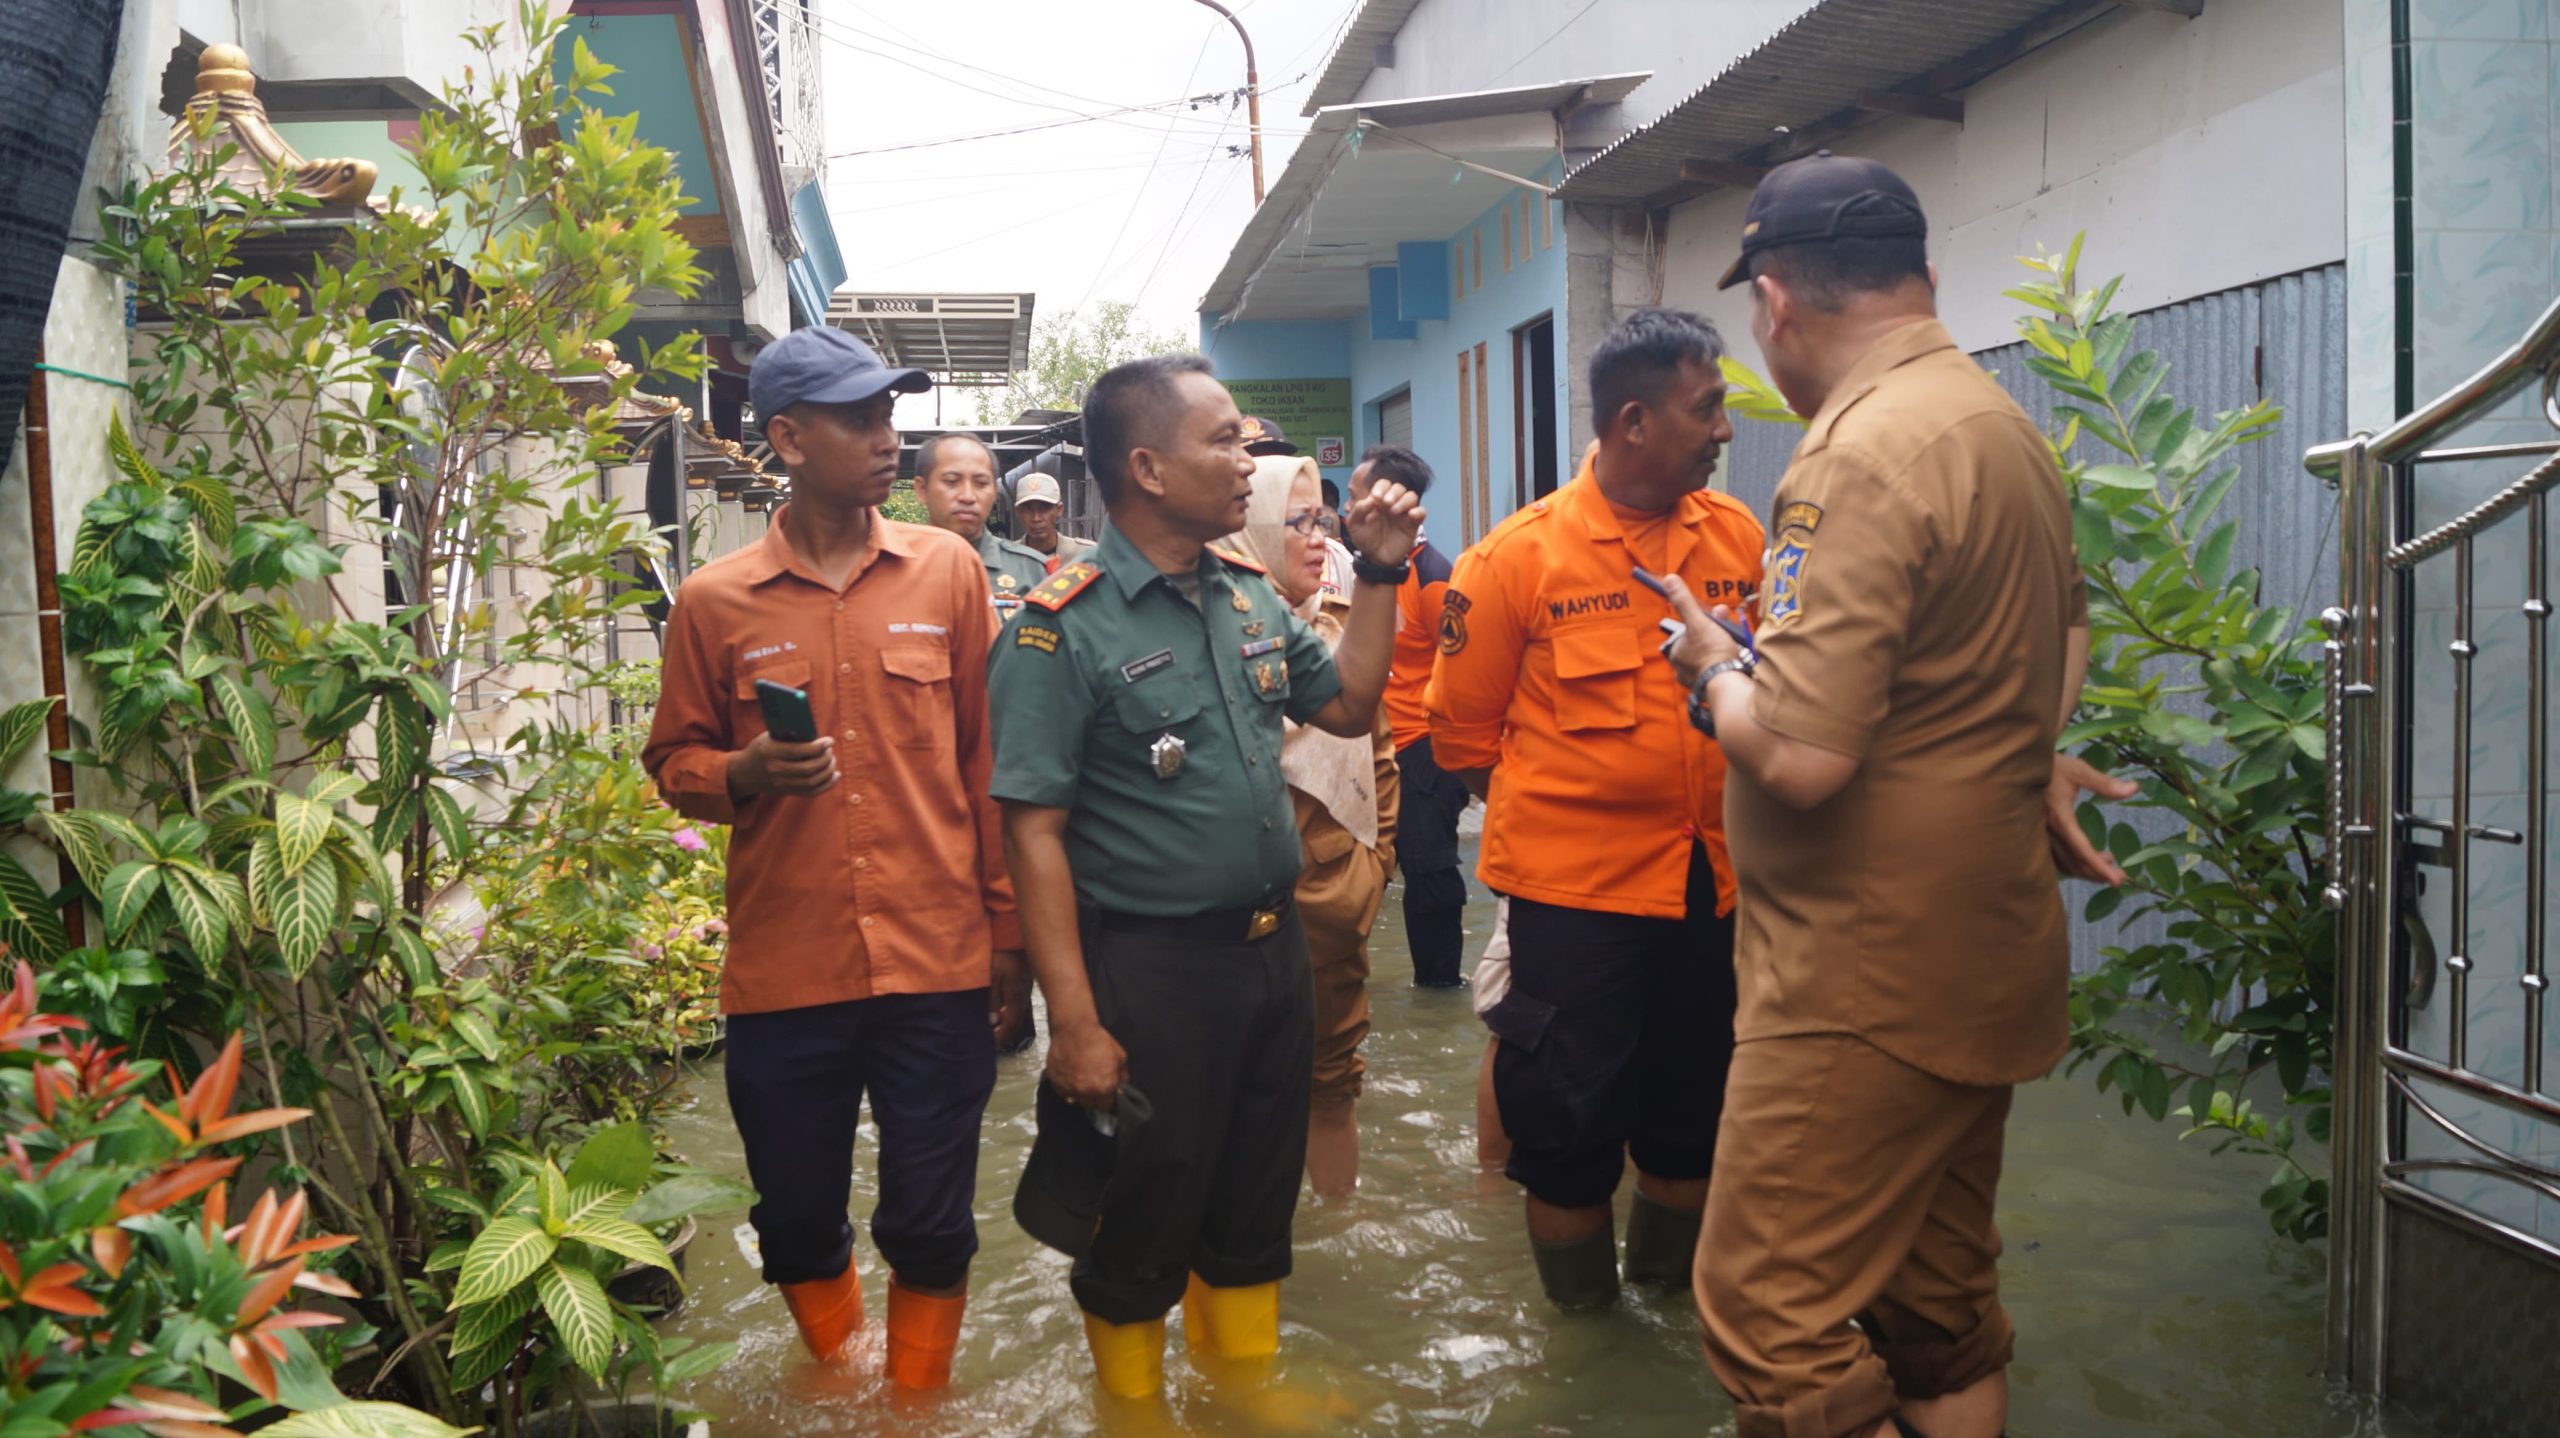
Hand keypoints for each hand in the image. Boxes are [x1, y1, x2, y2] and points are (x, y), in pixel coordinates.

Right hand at [727, 732, 836, 797]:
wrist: (743, 772)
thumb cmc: (760, 749)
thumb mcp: (768, 737)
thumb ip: (788, 735)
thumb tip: (815, 731)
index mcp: (770, 751)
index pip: (799, 751)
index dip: (818, 746)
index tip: (829, 741)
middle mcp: (775, 769)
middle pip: (808, 768)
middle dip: (825, 759)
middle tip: (830, 751)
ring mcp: (780, 783)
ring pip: (811, 782)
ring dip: (827, 771)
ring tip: (832, 760)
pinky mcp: (786, 792)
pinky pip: (811, 792)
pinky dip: (826, 785)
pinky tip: (835, 776)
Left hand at [989, 948, 1032, 1050]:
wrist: (1013, 934)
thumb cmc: (1002, 954)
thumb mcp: (993, 977)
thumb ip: (993, 1000)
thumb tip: (993, 1021)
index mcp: (1015, 996)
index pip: (1010, 1024)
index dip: (1002, 1037)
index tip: (993, 1047)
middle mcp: (1022, 996)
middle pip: (1016, 1022)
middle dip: (1005, 1034)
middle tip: (994, 1042)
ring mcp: (1024, 989)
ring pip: (1017, 1013)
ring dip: (1007, 1024)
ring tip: (996, 1031)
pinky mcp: (1023, 983)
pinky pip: (1017, 1004)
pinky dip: (1009, 1013)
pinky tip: (1002, 1013)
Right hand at [1045, 1016, 1126, 1110]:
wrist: (1075, 1029)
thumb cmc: (1100, 1041)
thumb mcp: (1120, 1057)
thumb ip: (1122, 1076)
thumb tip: (1121, 1086)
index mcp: (1103, 1088)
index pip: (1107, 1107)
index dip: (1108, 1103)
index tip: (1108, 1098)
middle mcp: (1085, 1092)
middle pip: (1090, 1105)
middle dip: (1095, 1099)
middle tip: (1095, 1088)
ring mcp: (1069, 1089)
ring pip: (1075, 1099)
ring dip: (1080, 1094)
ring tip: (1082, 1082)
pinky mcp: (1056, 1082)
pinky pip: (1063, 1091)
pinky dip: (1068, 1087)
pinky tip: (1071, 1077)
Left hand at [1341, 480, 1424, 567]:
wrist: (1376, 558)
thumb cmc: (1365, 539)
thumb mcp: (1354, 525)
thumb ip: (1358, 510)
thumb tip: (1370, 500)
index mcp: (1378, 500)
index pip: (1384, 484)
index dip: (1381, 487)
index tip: (1376, 497)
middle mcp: (1392, 503)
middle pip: (1399, 487)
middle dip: (1394, 492)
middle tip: (1386, 503)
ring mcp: (1404, 513)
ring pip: (1411, 496)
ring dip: (1404, 500)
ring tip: (1394, 511)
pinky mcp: (1413, 524)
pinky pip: (1421, 512)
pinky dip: (1418, 511)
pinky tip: (1411, 516)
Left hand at [1658, 574, 1740, 687]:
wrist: (1729, 683)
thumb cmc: (1712, 652)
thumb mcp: (1699, 621)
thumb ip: (1684, 601)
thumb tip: (1668, 579)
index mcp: (1676, 654)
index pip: (1687, 632)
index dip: (1702, 623)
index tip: (1715, 618)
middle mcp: (1682, 669)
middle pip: (1700, 643)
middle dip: (1715, 631)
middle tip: (1727, 626)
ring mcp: (1697, 680)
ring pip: (1710, 656)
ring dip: (1723, 645)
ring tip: (1735, 643)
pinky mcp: (1713, 688)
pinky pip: (1719, 670)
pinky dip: (1727, 662)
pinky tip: (1737, 659)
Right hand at [2047, 752, 2140, 883]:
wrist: (2015, 767)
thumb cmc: (2048, 765)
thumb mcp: (2078, 770)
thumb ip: (2104, 784)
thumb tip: (2134, 788)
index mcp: (2059, 817)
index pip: (2081, 849)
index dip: (2099, 867)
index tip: (2117, 880)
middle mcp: (2048, 831)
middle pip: (2074, 861)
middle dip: (2097, 873)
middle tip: (2120, 878)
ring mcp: (2041, 835)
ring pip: (2064, 862)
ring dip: (2086, 868)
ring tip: (2108, 862)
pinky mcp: (2038, 834)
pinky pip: (2055, 857)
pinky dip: (2072, 862)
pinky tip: (2085, 856)